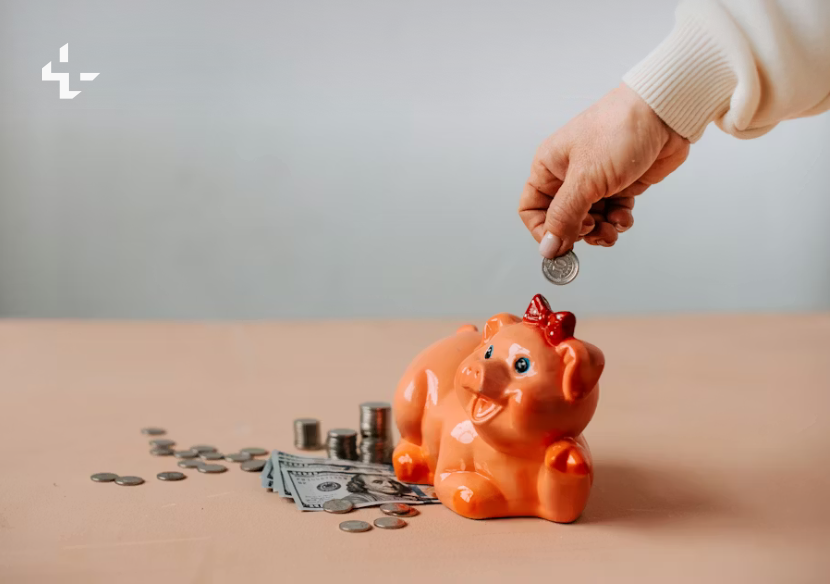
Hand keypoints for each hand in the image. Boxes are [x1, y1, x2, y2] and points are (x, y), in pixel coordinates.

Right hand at [518, 84, 689, 257]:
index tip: (560, 245)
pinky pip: (611, 214)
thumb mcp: (585, 179)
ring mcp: (594, 182)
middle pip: (562, 220)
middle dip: (578, 232)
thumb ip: (564, 217)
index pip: (531, 209)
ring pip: (588, 221)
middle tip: (594, 231)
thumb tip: (548, 248)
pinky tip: (624, 215)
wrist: (663, 114)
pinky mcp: (619, 186)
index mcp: (549, 167)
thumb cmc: (618, 131)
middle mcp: (568, 176)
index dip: (543, 231)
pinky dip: (618, 221)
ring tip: (613, 227)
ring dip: (601, 230)